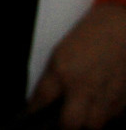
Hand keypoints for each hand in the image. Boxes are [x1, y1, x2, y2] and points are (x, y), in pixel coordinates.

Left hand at [29, 3, 125, 128]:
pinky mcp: (125, 99)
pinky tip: (98, 109)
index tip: (32, 115)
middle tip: (61, 122)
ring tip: (80, 117)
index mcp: (64, 72)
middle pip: (71, 124)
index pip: (42, 102)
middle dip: (64, 126)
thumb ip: (52, 80)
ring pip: (94, 125)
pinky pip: (112, 118)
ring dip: (85, 124)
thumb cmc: (89, 37)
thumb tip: (42, 102)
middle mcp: (86, 87)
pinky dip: (104, 117)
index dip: (33, 111)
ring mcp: (108, 95)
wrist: (121, 27)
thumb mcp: (61, 53)